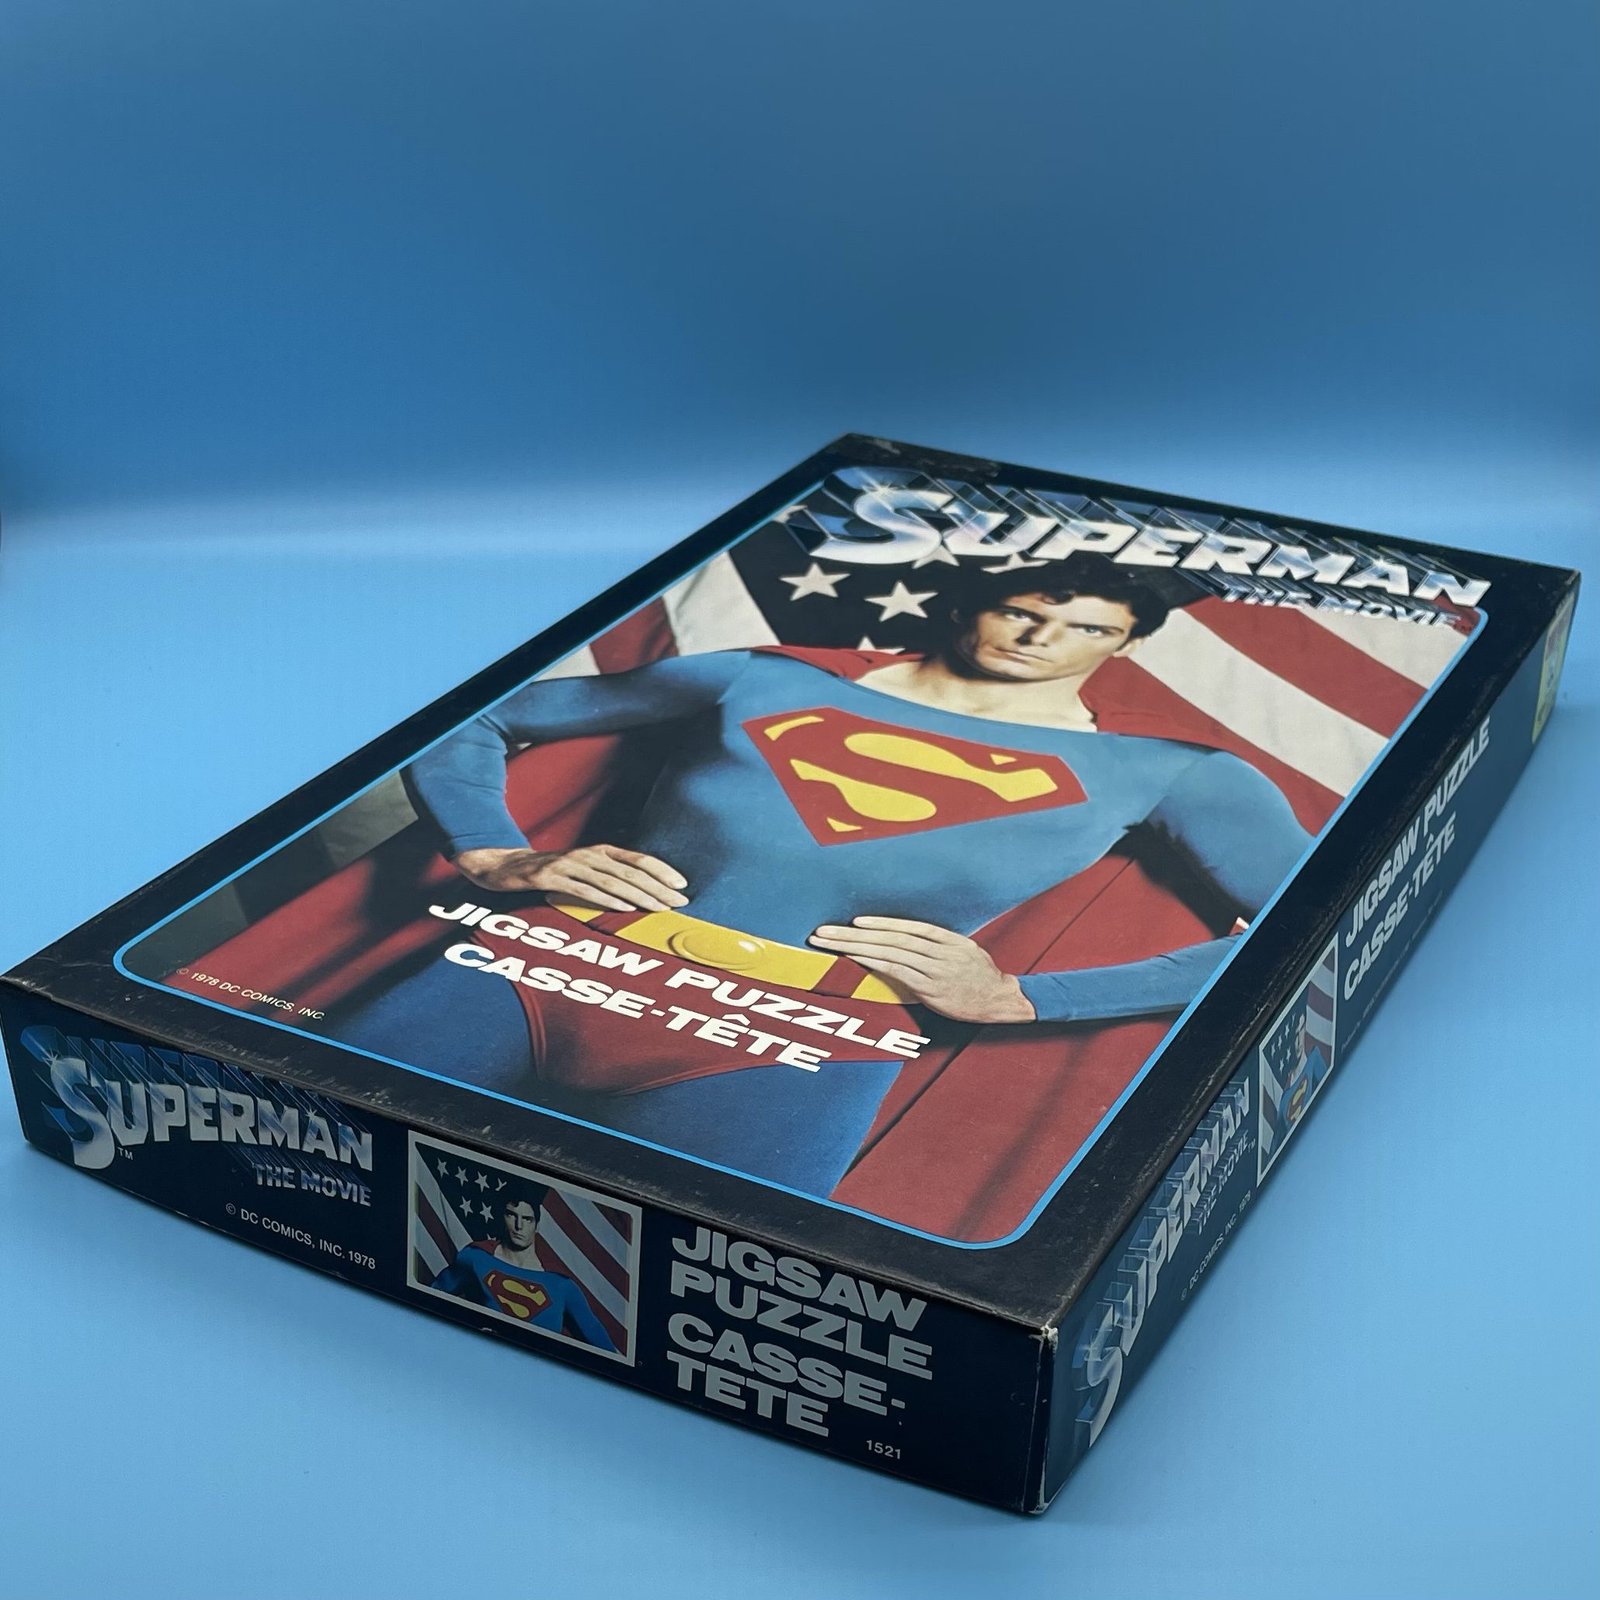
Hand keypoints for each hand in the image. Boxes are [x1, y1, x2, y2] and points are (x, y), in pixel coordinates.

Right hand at [453, 844, 688, 912]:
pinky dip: (605, 900)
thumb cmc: (551, 872)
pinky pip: (583, 890)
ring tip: (659, 908)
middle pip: (629, 871)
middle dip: (658, 888)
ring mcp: (568, 864)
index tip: (683, 886)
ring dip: (638, 896)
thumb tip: (644, 895)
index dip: (662, 871)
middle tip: (679, 903)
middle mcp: (587, 854)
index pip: (638, 859)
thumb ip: (608, 878)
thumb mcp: (582, 870)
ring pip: (610, 881)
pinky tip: (624, 909)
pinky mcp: (549, 877)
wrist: (504, 866)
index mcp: (599, 851)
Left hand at [807, 916, 1035, 1023]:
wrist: (1002, 1001)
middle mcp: (940, 950)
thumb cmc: (980, 977)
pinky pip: (898, 972)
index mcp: (949, 939)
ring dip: (855, 947)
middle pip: (890, 937)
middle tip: (823, 931)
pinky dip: (875, 963)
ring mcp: (936, 969)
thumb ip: (937, 945)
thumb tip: (905, 942)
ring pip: (889, 952)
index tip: (854, 921)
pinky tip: (855, 959)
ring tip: (829, 943)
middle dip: (853, 933)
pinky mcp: (932, 989)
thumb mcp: (965, 952)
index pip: (908, 927)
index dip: (880, 923)